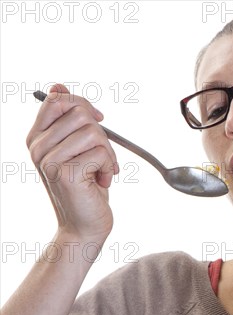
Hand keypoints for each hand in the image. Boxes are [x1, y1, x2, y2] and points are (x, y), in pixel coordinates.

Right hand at [26, 84, 118, 242]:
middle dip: (102, 135)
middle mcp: (37, 147)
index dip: (83, 105)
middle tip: (101, 157)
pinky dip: (109, 167)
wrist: (84, 225)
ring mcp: (48, 159)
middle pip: (80, 113)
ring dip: (108, 154)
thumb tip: (59, 86)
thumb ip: (69, 121)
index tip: (99, 120)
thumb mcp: (77, 149)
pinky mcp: (64, 173)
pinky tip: (100, 182)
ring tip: (100, 172)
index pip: (57, 100)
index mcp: (37, 137)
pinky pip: (100, 153)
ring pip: (93, 133)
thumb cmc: (86, 187)